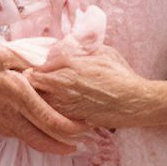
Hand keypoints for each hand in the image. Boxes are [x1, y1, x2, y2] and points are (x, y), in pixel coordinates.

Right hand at [0, 42, 88, 154]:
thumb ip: (19, 53)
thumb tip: (49, 54)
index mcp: (15, 93)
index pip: (48, 116)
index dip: (70, 124)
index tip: (88, 122)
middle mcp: (14, 114)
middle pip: (49, 135)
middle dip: (73, 139)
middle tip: (93, 138)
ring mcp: (10, 127)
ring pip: (41, 143)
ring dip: (63, 147)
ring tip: (84, 146)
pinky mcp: (8, 131)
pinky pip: (32, 140)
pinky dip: (49, 142)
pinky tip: (64, 142)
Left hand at [29, 46, 152, 127]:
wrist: (134, 102)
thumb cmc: (121, 75)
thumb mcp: (104, 52)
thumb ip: (82, 50)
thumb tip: (66, 49)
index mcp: (71, 64)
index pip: (41, 63)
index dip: (36, 66)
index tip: (35, 68)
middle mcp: (64, 83)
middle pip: (34, 81)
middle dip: (32, 80)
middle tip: (34, 81)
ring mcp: (66, 102)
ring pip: (39, 98)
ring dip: (38, 95)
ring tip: (42, 93)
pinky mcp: (70, 117)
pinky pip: (50, 112)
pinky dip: (48, 109)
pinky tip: (54, 106)